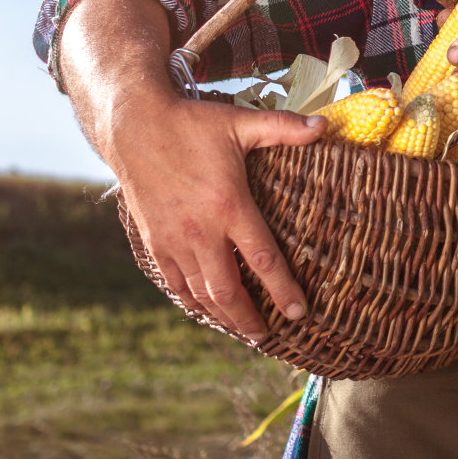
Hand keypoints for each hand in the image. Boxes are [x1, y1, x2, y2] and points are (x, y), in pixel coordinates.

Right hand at [105, 92, 325, 340]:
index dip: (282, 291)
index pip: (262, 260)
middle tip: (268, 336)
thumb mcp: (240, 122)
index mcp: (229, 206)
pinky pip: (176, 282)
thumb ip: (284, 128)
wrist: (132, 126)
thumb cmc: (191, 123)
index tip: (299, 313)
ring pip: (200, 292)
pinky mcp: (155, 241)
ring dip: (223, 315)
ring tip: (243, 330)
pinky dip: (192, 300)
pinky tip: (206, 308)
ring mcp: (174, 239)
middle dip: (249, 318)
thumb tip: (325, 125)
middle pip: (228, 290)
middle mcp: (200, 230)